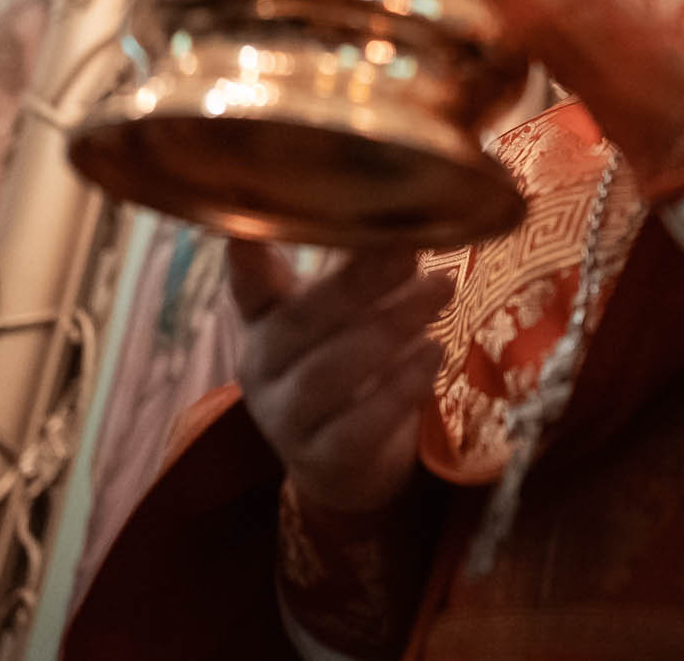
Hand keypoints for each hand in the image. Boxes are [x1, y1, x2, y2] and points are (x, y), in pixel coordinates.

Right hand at [226, 242, 454, 513]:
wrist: (347, 463)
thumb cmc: (349, 364)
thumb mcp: (343, 316)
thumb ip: (356, 270)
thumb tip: (402, 220)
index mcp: (265, 321)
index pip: (249, 288)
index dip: (246, 264)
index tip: (245, 236)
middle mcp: (264, 369)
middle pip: (298, 324)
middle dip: (354, 284)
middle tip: (408, 251)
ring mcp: (287, 420)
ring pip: (324, 376)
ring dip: (386, 330)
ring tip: (438, 292)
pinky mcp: (322, 461)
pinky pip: (356, 428)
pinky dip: (398, 389)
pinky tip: (434, 352)